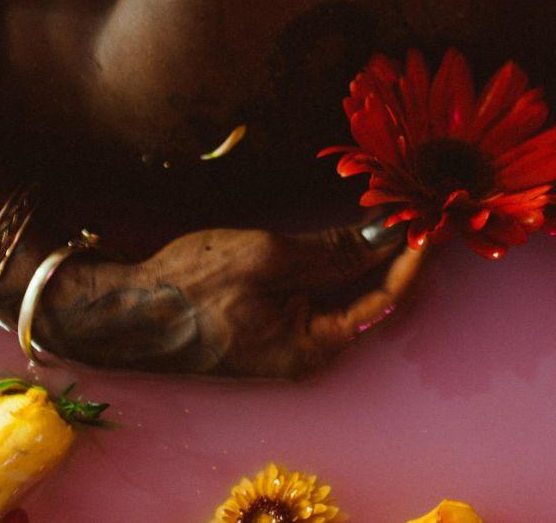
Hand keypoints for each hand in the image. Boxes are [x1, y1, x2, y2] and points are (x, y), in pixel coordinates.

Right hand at [37, 221, 423, 377]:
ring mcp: (294, 336)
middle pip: (374, 298)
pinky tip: (356, 228)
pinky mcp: (279, 320)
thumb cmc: (190, 286)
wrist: (126, 309)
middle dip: (398, 254)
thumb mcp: (267, 257)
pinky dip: (344, 259)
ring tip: (394, 210)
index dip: (412, 259)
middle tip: (418, 207)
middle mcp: (311, 349)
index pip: (385, 300)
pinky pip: (326, 290)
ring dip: (373, 253)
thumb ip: (332, 251)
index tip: (429, 221)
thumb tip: (384, 237)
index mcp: (314, 347)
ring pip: (352, 292)